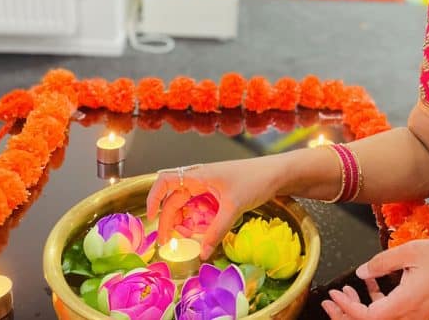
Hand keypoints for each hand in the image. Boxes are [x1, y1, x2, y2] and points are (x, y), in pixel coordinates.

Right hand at [145, 157, 281, 258]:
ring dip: (182, 220)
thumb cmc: (256, 181)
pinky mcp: (218, 193)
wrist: (278, 173)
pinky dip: (196, 219)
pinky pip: (200, 206)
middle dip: (168, 219)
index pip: (166, 180)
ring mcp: (210, 185)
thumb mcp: (235, 207)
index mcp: (199, 175)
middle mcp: (201, 178)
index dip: (153, 198)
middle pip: (174, 198)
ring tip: (182, 238)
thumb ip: (217, 231)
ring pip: (187, 204)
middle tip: (166, 242)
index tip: (150, 219)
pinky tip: (199, 232)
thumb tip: (203, 254)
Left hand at [322, 239, 428, 319]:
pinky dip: (377, 303)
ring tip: (347, 291)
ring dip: (361, 309)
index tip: (334, 294)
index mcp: (406, 303)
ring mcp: (417, 317)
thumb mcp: (411, 251)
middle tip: (330, 301)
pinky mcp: (420, 312)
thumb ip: (382, 262)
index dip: (347, 308)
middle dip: (347, 314)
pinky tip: (370, 282)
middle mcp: (411, 316)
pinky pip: (393, 314)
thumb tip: (361, 271)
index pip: (368, 317)